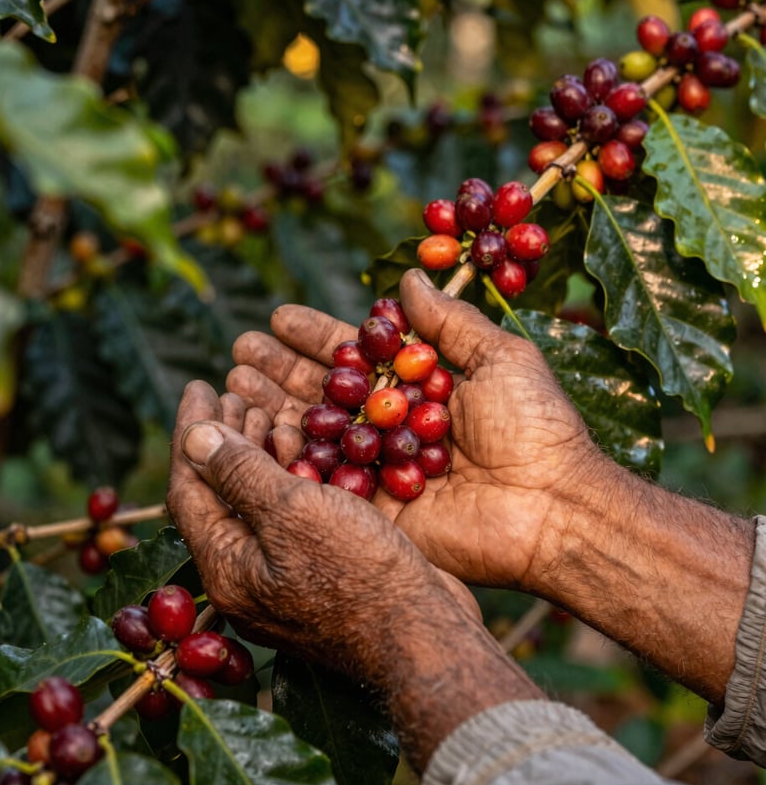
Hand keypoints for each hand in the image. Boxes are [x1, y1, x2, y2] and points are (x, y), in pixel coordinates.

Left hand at [166, 380, 542, 770]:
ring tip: (267, 412)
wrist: (423, 636)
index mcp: (226, 567)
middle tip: (235, 392)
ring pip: (257, 504)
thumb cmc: (358, 572)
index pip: (188, 488)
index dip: (191, 432)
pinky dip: (291, 477)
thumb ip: (240, 473)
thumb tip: (194, 437)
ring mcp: (284, 577)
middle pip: (220, 495)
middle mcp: (246, 576)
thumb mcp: (293, 512)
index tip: (201, 386)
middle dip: (225, 440)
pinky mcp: (320, 573)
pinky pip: (290, 516)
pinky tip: (306, 449)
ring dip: (258, 455)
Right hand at [226, 268, 609, 589]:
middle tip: (241, 349)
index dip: (318, 337)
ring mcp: (381, 467)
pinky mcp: (374, 508)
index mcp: (422, 387)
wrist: (551, 507)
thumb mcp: (498, 356)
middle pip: (327, 395)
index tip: (280, 317)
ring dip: (274, 409)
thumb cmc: (534, 426)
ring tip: (233, 384)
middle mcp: (394, 425)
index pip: (358, 356)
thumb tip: (410, 276)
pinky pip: (323, 482)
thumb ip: (448, 321)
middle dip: (282, 371)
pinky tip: (251, 435)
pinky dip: (289, 460)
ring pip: (316, 435)